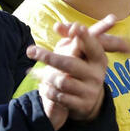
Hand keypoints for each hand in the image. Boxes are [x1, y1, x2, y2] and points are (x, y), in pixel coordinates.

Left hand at [28, 15, 129, 129]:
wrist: (88, 99)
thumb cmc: (79, 69)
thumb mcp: (78, 54)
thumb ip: (69, 37)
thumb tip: (58, 26)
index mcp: (99, 59)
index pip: (92, 46)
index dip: (85, 37)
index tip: (77, 28)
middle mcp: (97, 74)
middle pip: (70, 63)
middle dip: (48, 56)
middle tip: (30, 50)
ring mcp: (91, 90)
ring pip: (61, 81)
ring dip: (46, 76)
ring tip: (37, 74)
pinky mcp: (82, 105)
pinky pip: (58, 96)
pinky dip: (47, 90)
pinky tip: (44, 87)